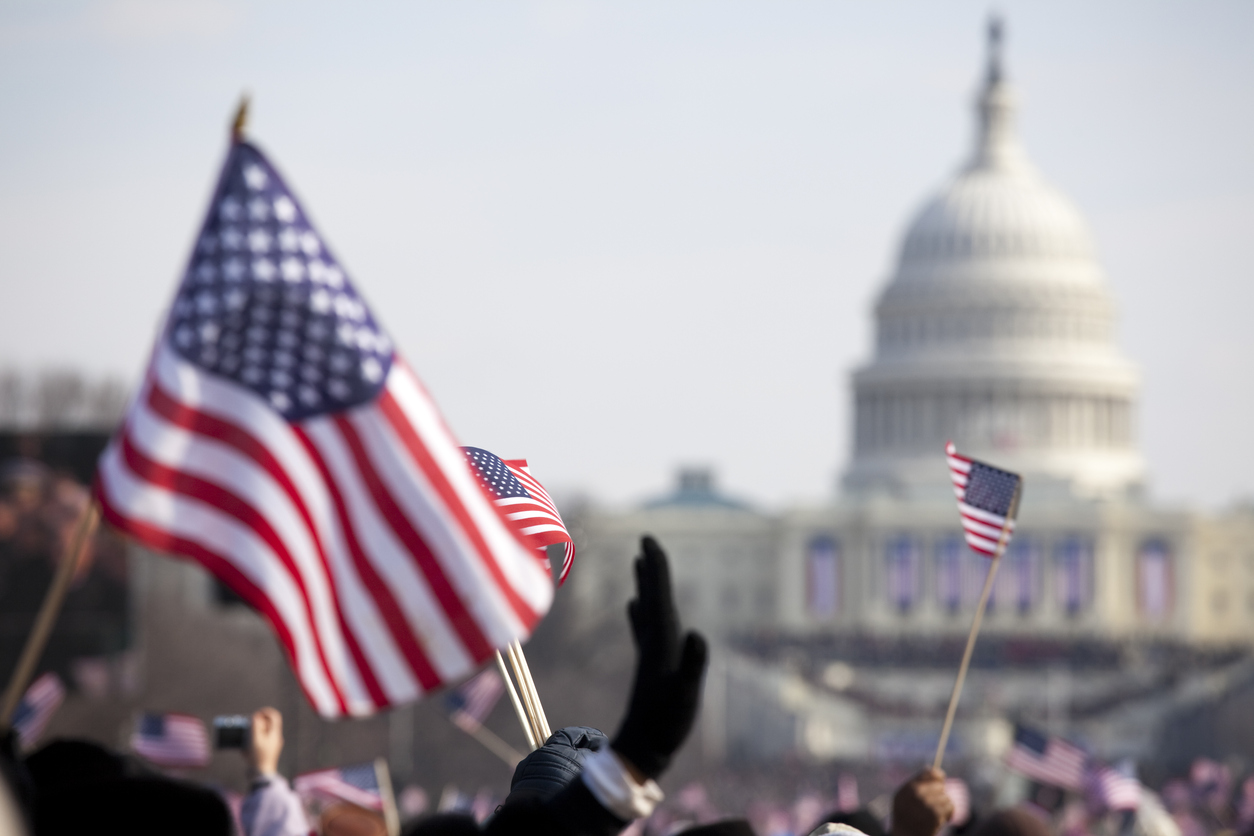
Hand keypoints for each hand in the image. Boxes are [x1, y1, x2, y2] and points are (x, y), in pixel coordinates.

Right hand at [247, 707, 283, 776]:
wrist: (262, 774)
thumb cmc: (259, 756)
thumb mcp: (256, 739)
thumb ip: (256, 726)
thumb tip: (256, 716)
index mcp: (275, 733)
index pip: (274, 716)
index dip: (265, 712)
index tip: (255, 714)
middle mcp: (275, 738)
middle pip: (268, 724)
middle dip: (257, 723)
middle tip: (247, 726)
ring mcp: (272, 746)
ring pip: (263, 734)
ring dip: (253, 733)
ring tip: (244, 737)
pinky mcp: (266, 752)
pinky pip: (260, 743)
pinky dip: (253, 742)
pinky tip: (244, 748)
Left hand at [611, 536, 707, 779]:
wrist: (641, 750)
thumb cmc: (666, 724)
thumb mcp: (686, 695)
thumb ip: (693, 664)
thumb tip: (697, 633)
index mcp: (662, 643)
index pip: (660, 597)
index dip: (656, 569)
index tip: (648, 541)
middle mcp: (653, 642)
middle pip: (653, 597)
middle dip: (651, 568)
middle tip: (646, 539)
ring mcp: (650, 653)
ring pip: (648, 609)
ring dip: (646, 585)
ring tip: (639, 562)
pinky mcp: (650, 665)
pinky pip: (646, 628)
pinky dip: (641, 611)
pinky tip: (634, 606)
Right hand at [891, 768, 953, 835]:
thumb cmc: (905, 820)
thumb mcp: (903, 799)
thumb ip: (915, 784)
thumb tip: (932, 768)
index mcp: (907, 788)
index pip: (928, 773)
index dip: (937, 775)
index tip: (942, 779)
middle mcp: (915, 793)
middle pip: (939, 786)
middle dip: (940, 795)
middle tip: (936, 806)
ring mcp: (926, 802)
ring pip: (946, 797)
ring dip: (944, 807)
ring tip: (936, 816)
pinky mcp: (935, 813)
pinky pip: (950, 806)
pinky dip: (949, 814)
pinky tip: (943, 820)